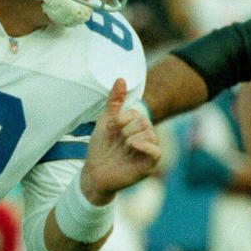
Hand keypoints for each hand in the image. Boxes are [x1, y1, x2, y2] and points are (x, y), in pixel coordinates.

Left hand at [80, 78, 161, 204]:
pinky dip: (146, 146)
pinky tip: (132, 145)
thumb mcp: (105, 122)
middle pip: (144, 122)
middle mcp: (144, 138)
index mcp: (136, 128)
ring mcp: (147, 152)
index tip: (110, 128)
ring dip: (131, 136)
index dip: (122, 118)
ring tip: (122, 146)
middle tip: (116, 139)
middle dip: (126, 128)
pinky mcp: (148, 166)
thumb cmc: (100, 148)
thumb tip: (121, 78)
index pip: (136, 113)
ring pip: (150, 134)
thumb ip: (114, 102)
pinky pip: (156, 152)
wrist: (93, 172)